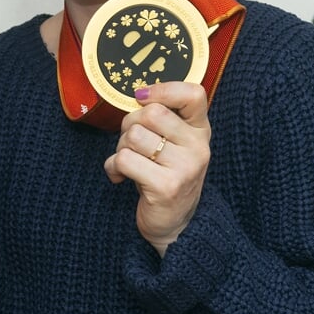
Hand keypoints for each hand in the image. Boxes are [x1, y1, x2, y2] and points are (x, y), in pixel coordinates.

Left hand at [103, 82, 210, 255]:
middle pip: (150, 113)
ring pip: (133, 136)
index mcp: (200, 130)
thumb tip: (138, 94)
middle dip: (129, 125)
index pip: (193, 94)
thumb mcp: (172, 144)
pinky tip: (120, 177)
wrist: (175, 224)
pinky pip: (124, 160)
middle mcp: (198, 147)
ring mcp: (185, 168)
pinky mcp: (166, 187)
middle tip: (130, 144)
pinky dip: (113, 167)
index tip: (142, 98)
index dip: (163, 89)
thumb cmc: (165, 175)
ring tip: (129, 163)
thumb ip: (162, 119)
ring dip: (120, 149)